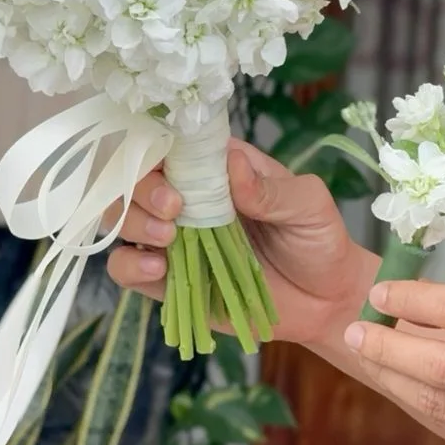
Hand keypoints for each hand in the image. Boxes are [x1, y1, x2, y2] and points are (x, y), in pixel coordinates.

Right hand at [106, 138, 378, 345]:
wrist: (325, 302)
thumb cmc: (319, 240)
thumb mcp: (309, 206)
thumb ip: (272, 189)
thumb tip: (232, 164)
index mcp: (216, 167)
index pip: (168, 143)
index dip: (156, 149)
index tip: (172, 172)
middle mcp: (186, 195)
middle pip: (133, 177)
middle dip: (141, 190)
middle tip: (174, 211)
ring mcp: (172, 237)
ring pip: (119, 217)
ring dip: (132, 222)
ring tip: (167, 240)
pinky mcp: (166, 279)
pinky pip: (125, 266)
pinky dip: (129, 264)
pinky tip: (157, 267)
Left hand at [344, 281, 444, 444]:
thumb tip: (418, 305)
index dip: (415, 299)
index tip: (380, 291)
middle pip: (441, 366)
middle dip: (387, 346)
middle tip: (354, 328)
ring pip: (439, 406)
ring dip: (392, 378)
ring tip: (364, 353)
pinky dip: (418, 404)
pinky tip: (397, 383)